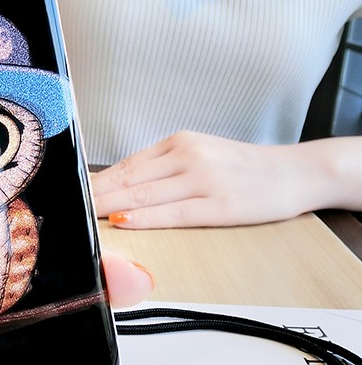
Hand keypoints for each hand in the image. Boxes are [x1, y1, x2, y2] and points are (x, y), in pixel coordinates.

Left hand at [92, 131, 322, 228]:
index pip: (127, 165)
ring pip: (144, 195)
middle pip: (129, 179)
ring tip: (83, 216)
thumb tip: (120, 188)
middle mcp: (188, 156)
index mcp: (180, 143)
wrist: (296, 172)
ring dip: (109, 207)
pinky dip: (144, 218)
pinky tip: (122, 221)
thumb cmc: (243, 169)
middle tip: (67, 206)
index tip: (73, 192)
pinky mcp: (218, 205)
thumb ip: (163, 168)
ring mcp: (203, 179)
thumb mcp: (201, 155)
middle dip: (94, 196)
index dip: (96, 182)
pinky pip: (172, 213)